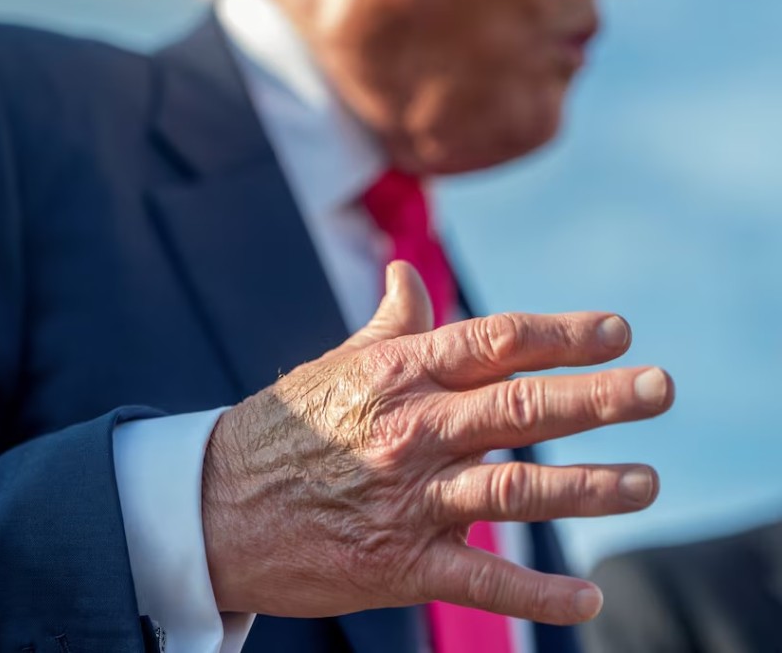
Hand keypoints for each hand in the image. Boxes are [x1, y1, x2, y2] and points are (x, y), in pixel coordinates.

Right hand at [202, 262, 672, 623]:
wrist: (213, 509)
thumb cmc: (282, 430)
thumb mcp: (333, 367)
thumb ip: (387, 326)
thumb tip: (410, 273)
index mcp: (394, 375)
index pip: (492, 343)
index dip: (560, 334)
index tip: (617, 331)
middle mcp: (408, 431)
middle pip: (519, 409)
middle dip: (599, 399)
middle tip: (660, 389)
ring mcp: (404, 500)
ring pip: (513, 492)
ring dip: (588, 489)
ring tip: (646, 483)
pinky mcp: (396, 564)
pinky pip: (479, 581)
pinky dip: (537, 597)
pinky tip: (586, 601)